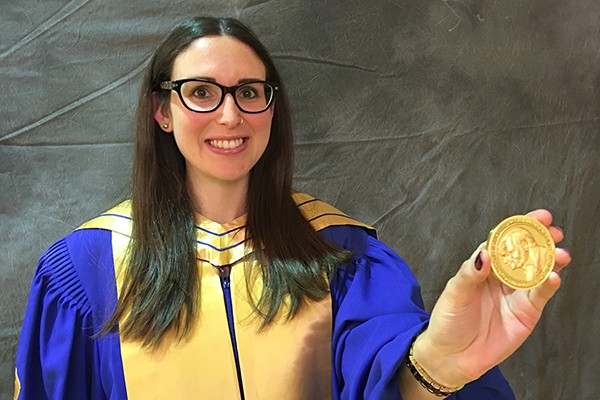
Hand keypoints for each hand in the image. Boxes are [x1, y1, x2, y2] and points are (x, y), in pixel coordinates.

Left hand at [412, 209, 570, 387]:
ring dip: (551, 261)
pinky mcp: (526, 312)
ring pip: (538, 272)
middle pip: (526, 253)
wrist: (452, 356)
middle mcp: (502, 277)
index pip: (504, 241)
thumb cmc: (448, 321)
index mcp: (482, 266)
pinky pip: (541, 295)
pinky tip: (554, 276)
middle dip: (542, 239)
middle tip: (554, 230)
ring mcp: (516, 294)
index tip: (537, 217)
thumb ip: (470, 273)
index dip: (520, 228)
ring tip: (560, 254)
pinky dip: (549, 285)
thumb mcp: (454, 293)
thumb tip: (485, 252)